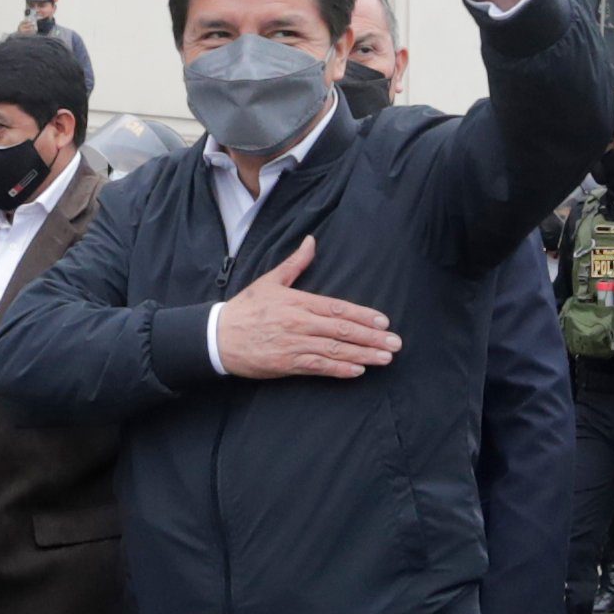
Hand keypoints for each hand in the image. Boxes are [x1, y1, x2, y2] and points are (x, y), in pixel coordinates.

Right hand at [214, 237, 401, 380]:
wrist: (218, 336)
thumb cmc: (245, 308)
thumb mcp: (270, 281)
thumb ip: (295, 263)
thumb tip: (311, 241)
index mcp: (298, 301)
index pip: (337, 308)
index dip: (363, 316)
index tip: (384, 322)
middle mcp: (299, 322)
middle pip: (342, 330)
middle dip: (372, 338)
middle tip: (395, 344)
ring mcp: (294, 344)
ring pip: (334, 350)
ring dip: (363, 355)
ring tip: (385, 359)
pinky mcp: (287, 363)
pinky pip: (318, 367)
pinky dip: (339, 369)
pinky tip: (358, 371)